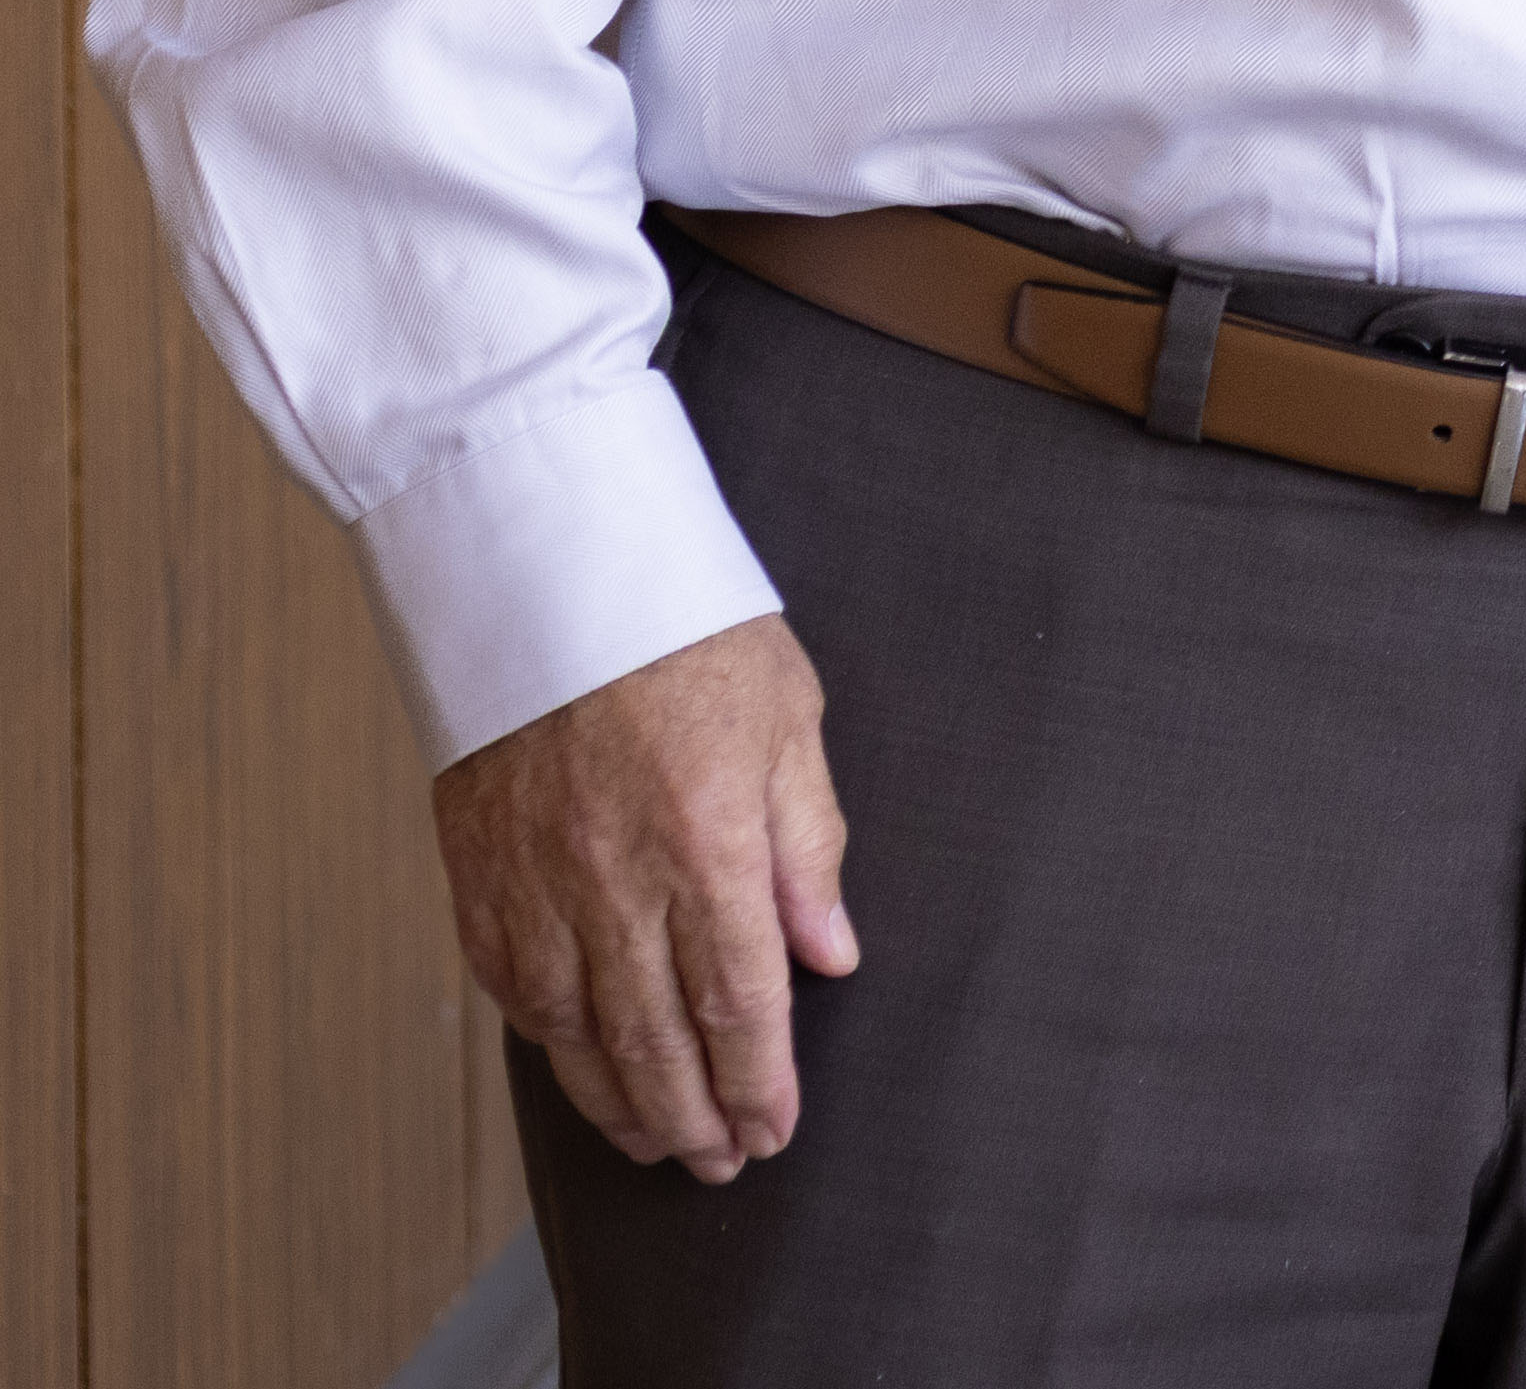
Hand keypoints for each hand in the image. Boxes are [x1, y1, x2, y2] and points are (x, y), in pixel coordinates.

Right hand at [434, 617, 856, 1185]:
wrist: (547, 578)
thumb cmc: (686, 634)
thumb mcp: (788, 721)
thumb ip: (809, 845)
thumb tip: (831, 954)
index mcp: (706, 843)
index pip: (739, 1001)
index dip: (759, 1081)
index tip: (777, 1130)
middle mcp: (616, 884)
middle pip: (657, 1040)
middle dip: (696, 1116)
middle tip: (724, 1163)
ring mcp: (536, 890)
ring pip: (580, 1035)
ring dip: (622, 1103)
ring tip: (660, 1144)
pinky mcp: (479, 881)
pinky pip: (516, 994)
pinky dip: (553, 1048)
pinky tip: (583, 1071)